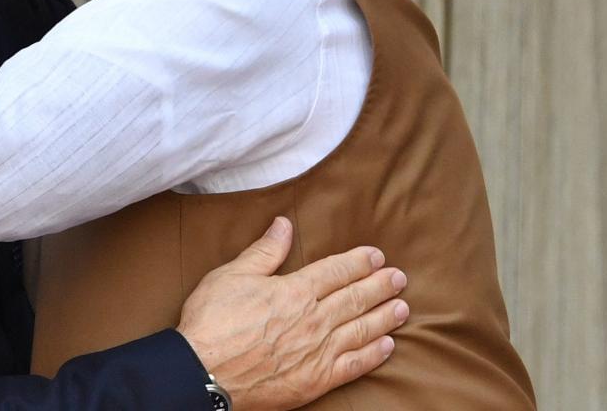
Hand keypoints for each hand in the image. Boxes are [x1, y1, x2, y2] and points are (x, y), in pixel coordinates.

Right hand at [176, 217, 407, 410]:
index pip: (336, 271)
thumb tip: (284, 225)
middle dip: (380, 286)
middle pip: (355, 298)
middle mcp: (314, 320)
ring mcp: (318, 352)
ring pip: (361, 329)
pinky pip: (354, 365)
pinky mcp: (316, 380)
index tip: (377, 256)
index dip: (359, 262)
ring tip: (402, 307)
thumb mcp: (232, 275)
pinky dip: (373, 355)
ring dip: (384, 317)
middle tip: (399, 278)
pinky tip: (387, 346)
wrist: (204, 372)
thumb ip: (264, 251)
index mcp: (295, 291)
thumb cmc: (213, 321)